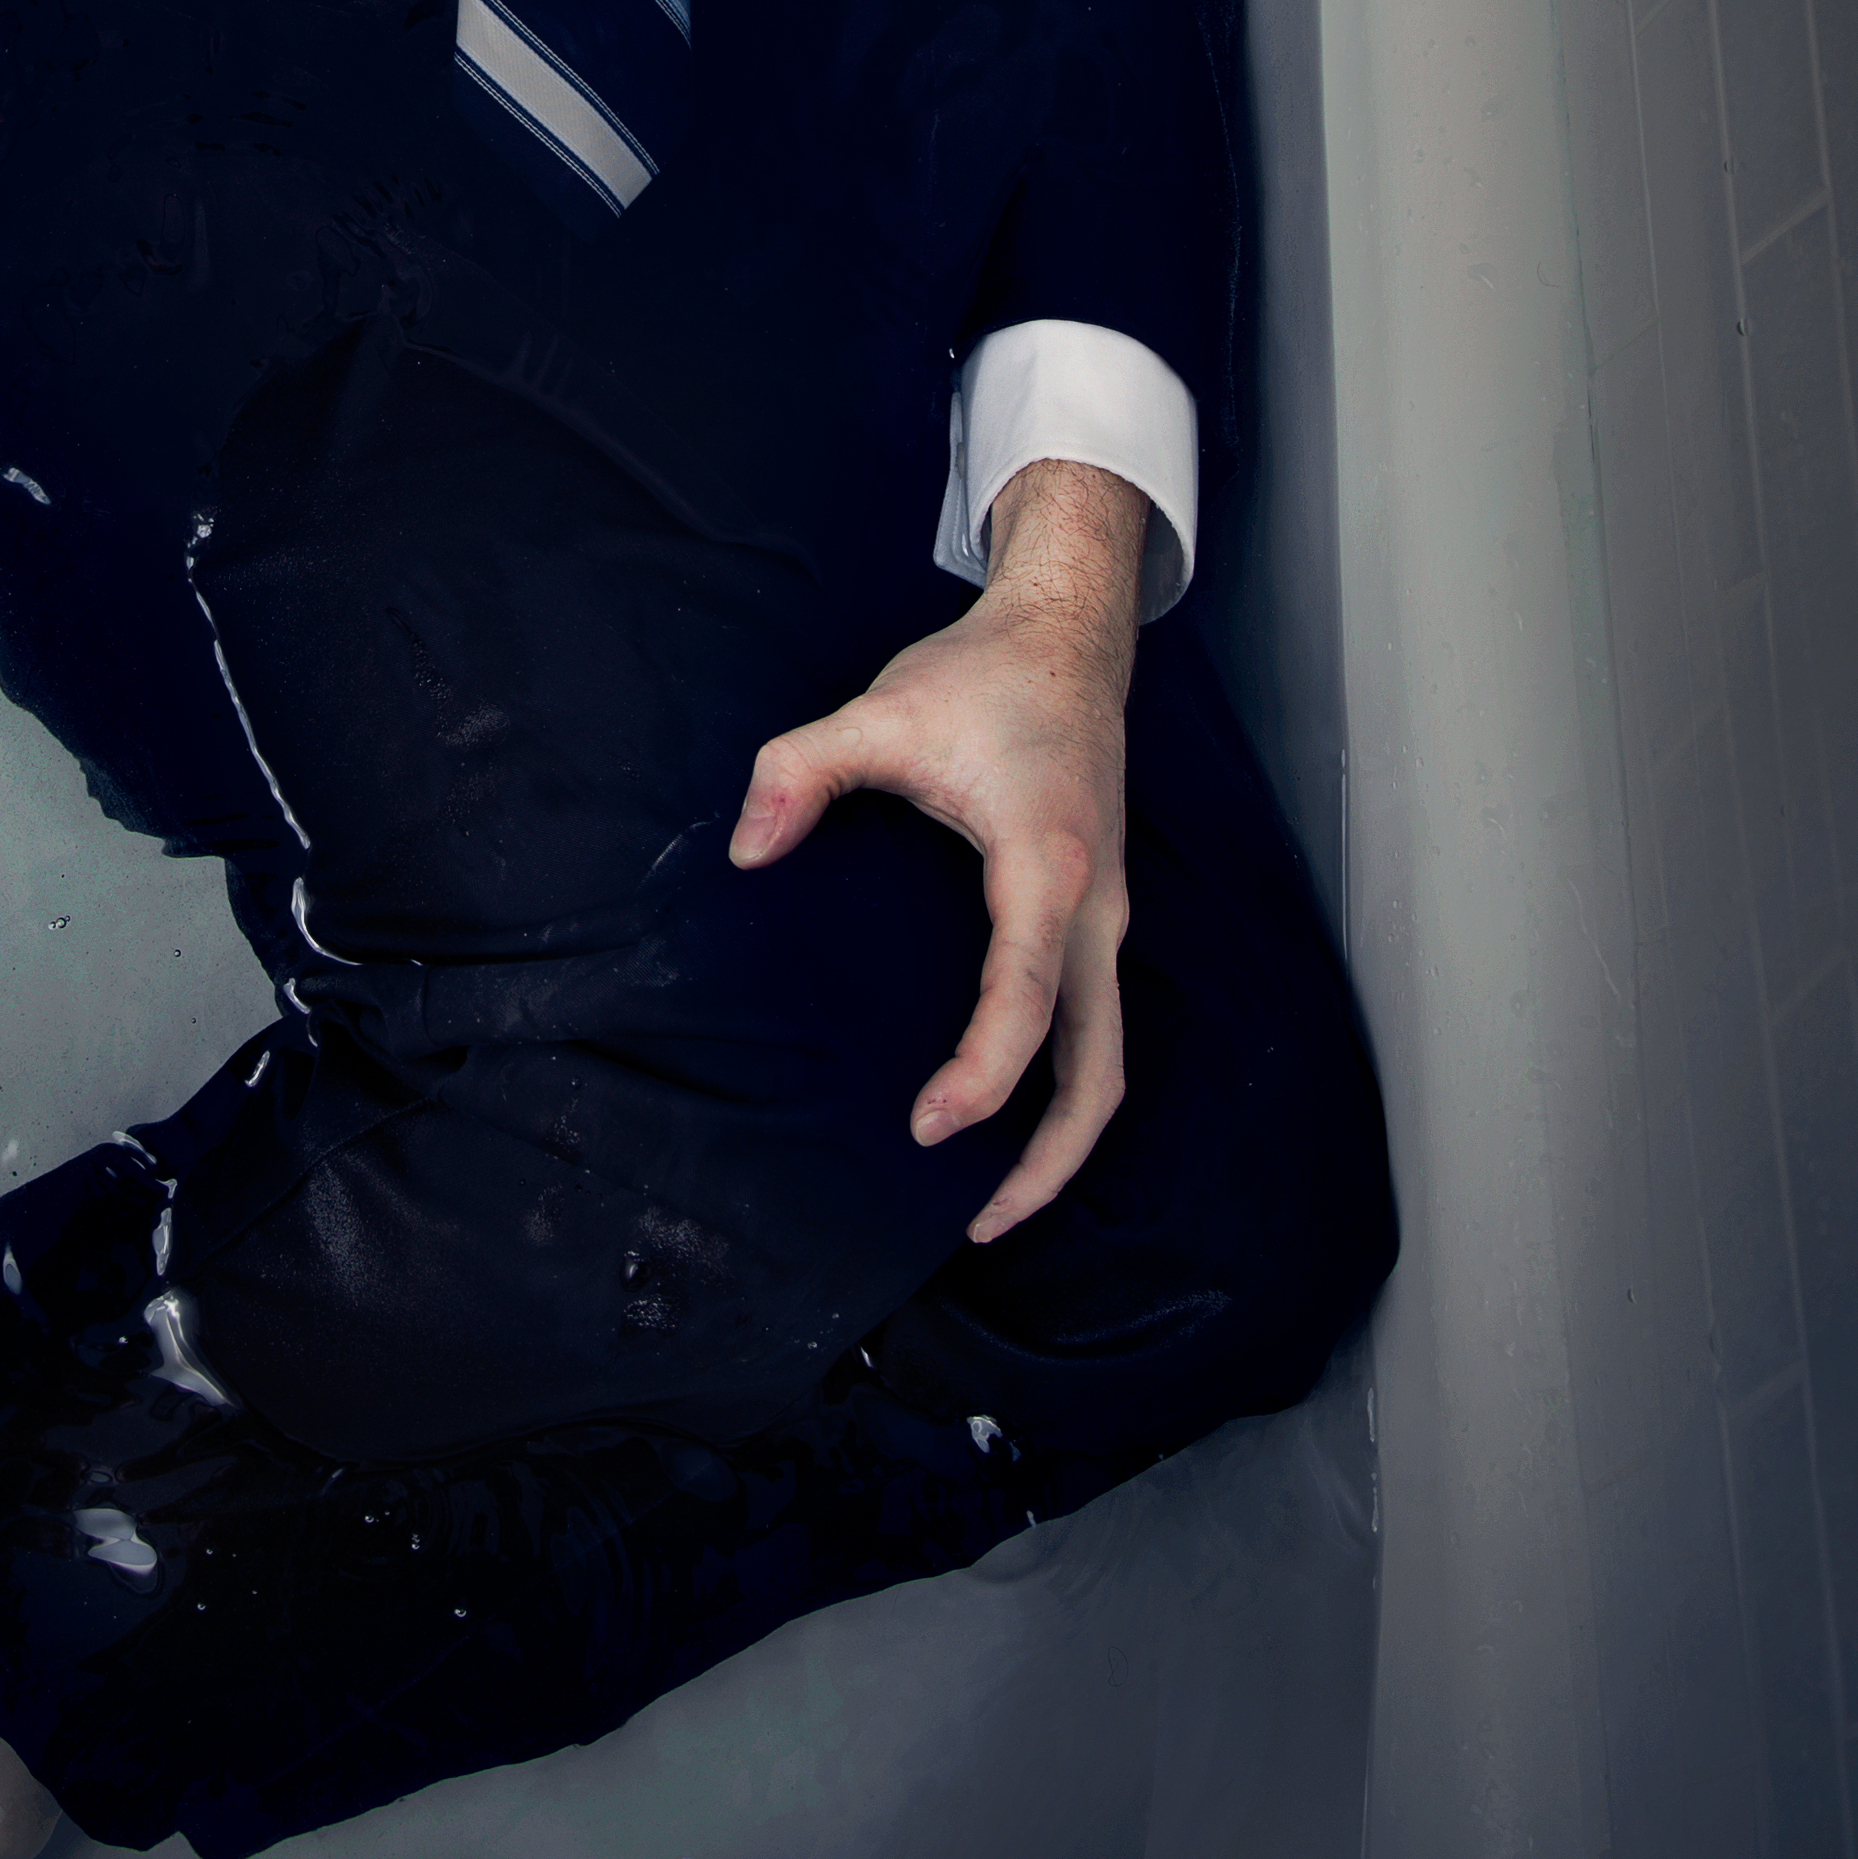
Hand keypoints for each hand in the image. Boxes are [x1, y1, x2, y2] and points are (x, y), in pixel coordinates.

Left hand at [727, 460, 1144, 1240]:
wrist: (1071, 637)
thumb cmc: (982, 677)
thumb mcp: (880, 710)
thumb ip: (800, 771)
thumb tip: (747, 853)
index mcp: (1045, 865)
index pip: (1026, 999)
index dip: (983, 1075)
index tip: (929, 1127)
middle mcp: (1097, 908)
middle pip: (1099, 1071)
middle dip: (1048, 1160)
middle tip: (977, 1221)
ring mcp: (1110, 918)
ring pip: (1110, 1061)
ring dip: (1062, 1138)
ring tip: (993, 1198)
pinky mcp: (1103, 918)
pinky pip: (1098, 1028)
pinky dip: (1064, 1087)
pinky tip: (1007, 1113)